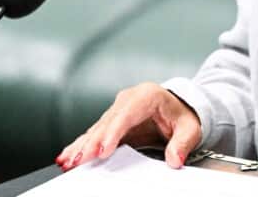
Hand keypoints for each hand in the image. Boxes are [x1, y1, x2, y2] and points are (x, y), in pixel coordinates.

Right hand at [56, 82, 201, 170]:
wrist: (181, 107)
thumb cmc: (183, 115)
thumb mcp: (190, 129)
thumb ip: (182, 143)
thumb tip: (175, 158)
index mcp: (148, 96)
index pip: (127, 114)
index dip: (113, 133)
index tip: (103, 150)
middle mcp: (129, 100)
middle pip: (107, 122)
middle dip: (91, 143)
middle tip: (79, 160)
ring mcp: (118, 110)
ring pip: (96, 129)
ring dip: (81, 146)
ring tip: (68, 161)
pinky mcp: (112, 121)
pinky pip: (95, 134)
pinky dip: (81, 145)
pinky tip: (67, 156)